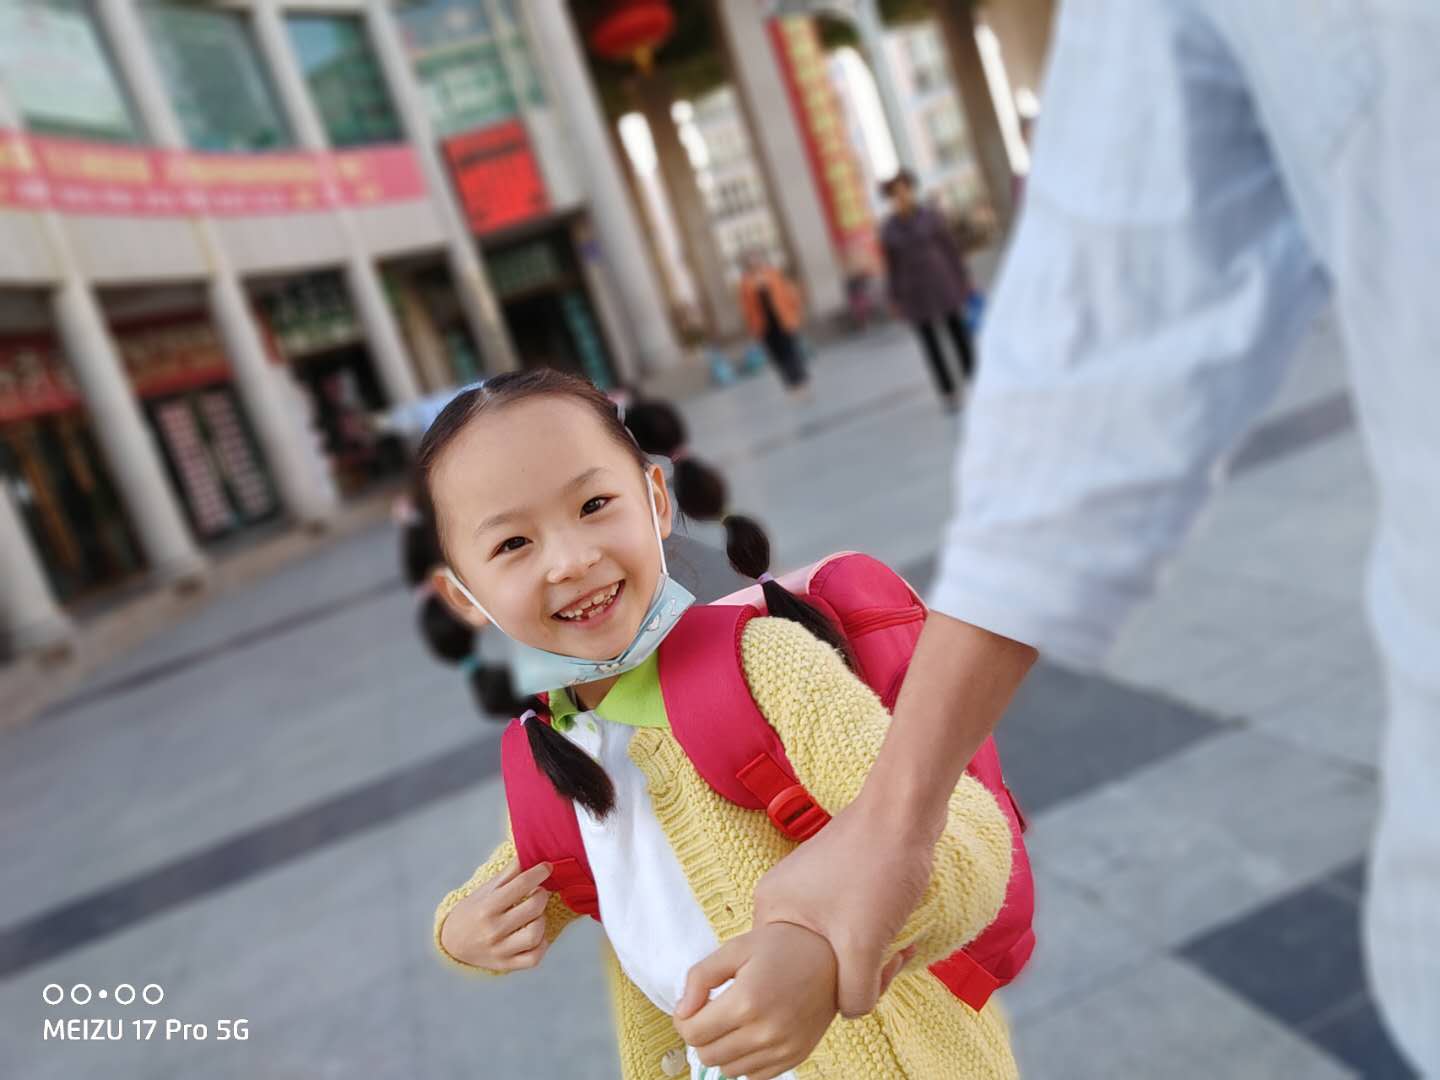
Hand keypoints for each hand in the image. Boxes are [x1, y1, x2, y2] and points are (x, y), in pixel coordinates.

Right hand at [439, 859, 551, 971]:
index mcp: (486, 907)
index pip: (520, 885)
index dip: (539, 873)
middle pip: (534, 908)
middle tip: (538, 892)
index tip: (547, 867)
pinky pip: (534, 958)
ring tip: (535, 915)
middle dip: (542, 895)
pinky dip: (541, 944)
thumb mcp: (484, 890)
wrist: (451, 944)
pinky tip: (536, 935)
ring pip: (535, 934)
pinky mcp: (506, 965)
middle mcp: (493, 930)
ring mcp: (500, 950)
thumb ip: (507, 873)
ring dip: (542, 920)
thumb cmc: (471, 912)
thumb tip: (527, 854)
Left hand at [674, 923, 836, 1079]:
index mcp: (747, 1001)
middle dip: (701, 1035)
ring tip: (734, 1021)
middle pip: (707, 1055)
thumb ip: (700, 978)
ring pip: (728, 1070)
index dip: (684, 1020)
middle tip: (711, 1012)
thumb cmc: (781, 947)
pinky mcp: (795, 1057)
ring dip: (722, 1049)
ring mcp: (783, 1048)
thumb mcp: (734, 949)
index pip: (693, 1033)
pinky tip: (751, 1033)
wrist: (830, 955)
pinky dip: (745, 1060)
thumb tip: (682, 1010)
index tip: (692, 1007)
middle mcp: (766, 1031)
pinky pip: (754, 1075)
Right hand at [751, 792, 939, 1017]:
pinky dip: (871, 937)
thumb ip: (851, 993)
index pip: (779, 977)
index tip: (854, 988)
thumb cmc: (877, 867)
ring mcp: (810, 886)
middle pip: (809, 963)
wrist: (906, 812)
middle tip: (881, 972)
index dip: (817, 993)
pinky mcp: (837, 879)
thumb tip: (851, 1012)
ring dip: (866, 956)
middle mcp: (783, 896)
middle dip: (849, 975)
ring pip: (833, 946)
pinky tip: (897, 938)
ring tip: (894, 953)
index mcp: (771, 908)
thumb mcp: (862, 945)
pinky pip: (846, 926)